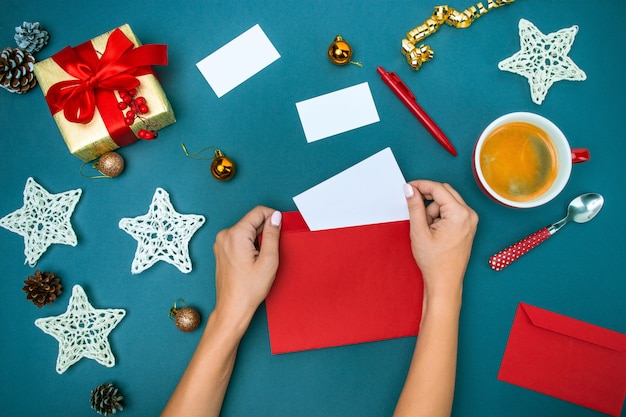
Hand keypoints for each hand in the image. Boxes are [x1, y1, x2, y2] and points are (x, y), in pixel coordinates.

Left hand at [212, 206, 281, 329]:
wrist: (232, 308)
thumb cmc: (249, 289)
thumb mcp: (268, 260)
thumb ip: (272, 234)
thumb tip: (275, 217)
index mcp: (236, 234)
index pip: (258, 212)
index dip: (273, 217)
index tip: (281, 228)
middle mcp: (225, 235)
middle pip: (252, 221)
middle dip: (265, 230)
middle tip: (272, 249)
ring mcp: (221, 243)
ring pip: (246, 230)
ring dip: (258, 239)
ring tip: (261, 258)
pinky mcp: (221, 250)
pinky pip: (239, 239)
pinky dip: (249, 245)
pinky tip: (253, 261)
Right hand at [403, 180, 477, 300]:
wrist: (445, 282)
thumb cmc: (435, 262)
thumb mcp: (419, 231)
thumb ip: (415, 207)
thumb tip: (410, 190)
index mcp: (460, 214)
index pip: (439, 188)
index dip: (421, 185)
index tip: (408, 187)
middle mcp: (469, 215)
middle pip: (445, 192)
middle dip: (427, 198)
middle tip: (414, 208)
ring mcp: (470, 220)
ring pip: (447, 201)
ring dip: (433, 209)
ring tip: (426, 229)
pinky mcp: (467, 226)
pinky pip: (451, 211)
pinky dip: (439, 216)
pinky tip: (433, 230)